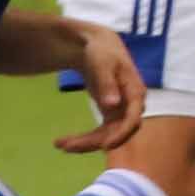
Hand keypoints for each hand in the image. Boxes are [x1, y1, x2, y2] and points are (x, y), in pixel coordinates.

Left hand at [55, 25, 146, 154]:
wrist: (99, 49)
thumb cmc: (102, 52)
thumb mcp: (102, 63)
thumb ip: (107, 83)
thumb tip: (113, 104)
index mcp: (135, 93)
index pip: (133, 119)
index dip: (121, 134)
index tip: (105, 146)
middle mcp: (131, 108)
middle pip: (116, 133)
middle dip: (93, 142)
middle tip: (67, 146)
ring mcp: (121, 115)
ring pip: (105, 137)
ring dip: (83, 144)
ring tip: (59, 144)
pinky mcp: (110, 117)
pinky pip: (98, 134)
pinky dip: (82, 140)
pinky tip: (62, 142)